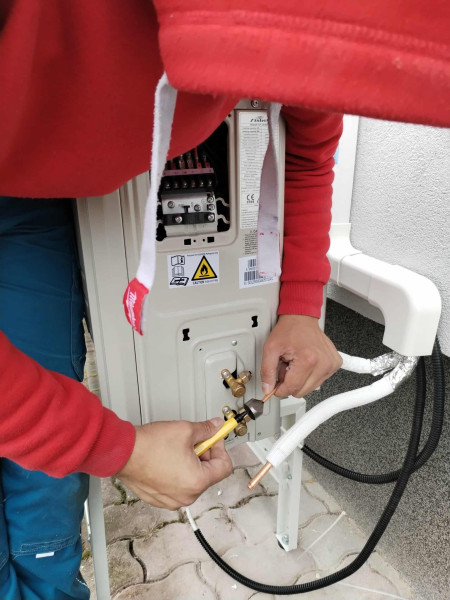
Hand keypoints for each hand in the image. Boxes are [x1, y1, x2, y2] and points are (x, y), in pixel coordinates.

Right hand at [116, 418, 231, 509]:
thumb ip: (206, 429)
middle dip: (204, 455)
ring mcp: (172, 500)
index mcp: (197, 482)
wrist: (122, 453)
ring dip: (191, 464)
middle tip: (194, 440)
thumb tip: (215, 427)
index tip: (213, 438)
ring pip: (192, 480)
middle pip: (208, 474)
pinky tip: (168, 459)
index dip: (220, 448)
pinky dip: (177, 472)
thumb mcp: (185, 430)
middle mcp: (186, 496)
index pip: (224, 466)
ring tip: (177, 449)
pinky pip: (177, 486)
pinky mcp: (160, 499)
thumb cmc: (148, 446)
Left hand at [261, 314, 341, 398]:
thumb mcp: (270, 349)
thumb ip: (267, 371)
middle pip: (301, 391)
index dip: (280, 389)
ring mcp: (331, 364)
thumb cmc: (289, 330)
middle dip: (291, 382)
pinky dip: (310, 375)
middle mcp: (323, 363)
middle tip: (287, 366)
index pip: (292, 389)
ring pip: (310, 388)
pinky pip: (319, 381)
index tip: (276, 383)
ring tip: (296, 363)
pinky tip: (306, 362)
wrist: (301, 318)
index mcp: (308, 360)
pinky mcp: (335, 364)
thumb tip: (268, 388)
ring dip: (300, 379)